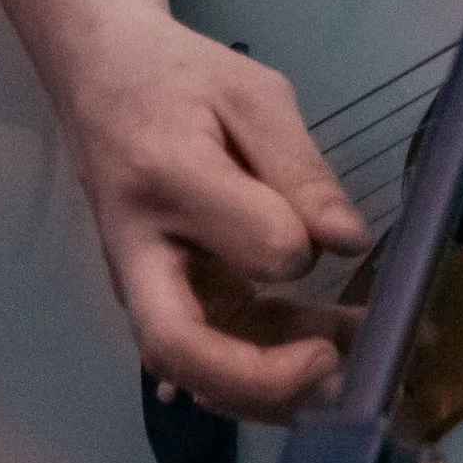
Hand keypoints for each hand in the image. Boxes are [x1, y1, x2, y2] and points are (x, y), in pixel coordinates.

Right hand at [63, 6, 370, 422]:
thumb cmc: (184, 78)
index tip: (340, 235)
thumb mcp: (254, 94)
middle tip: (340, 366)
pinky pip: (203, 347)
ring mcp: (143, 285)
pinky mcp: (159, 296)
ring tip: (357, 368)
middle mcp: (141, 252)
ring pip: (195, 366)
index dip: (295, 247)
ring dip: (272, 384)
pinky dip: (256, 370)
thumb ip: (299, 168)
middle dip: (263, 378)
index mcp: (170, 180)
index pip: (241, 243)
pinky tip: (313, 369)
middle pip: (183, 348)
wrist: (105, 82)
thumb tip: (349, 243)